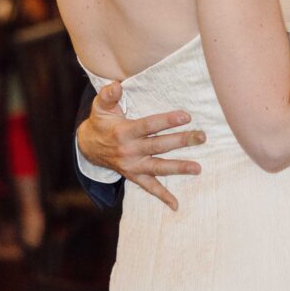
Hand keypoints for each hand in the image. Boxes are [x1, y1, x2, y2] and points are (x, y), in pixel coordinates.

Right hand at [77, 82, 205, 210]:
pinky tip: (176, 205)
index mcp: (124, 132)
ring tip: (198, 168)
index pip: (148, 126)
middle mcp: (129, 151)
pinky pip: (149, 188)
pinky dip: (162, 197)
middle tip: (201, 137)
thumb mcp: (100, 107)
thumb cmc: (100, 122)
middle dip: (181, 141)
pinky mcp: (134, 176)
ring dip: (178, 168)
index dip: (167, 121)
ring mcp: (133, 166)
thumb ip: (109, 95)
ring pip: (158, 167)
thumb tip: (117, 85)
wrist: (88, 147)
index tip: (186, 116)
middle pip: (159, 146)